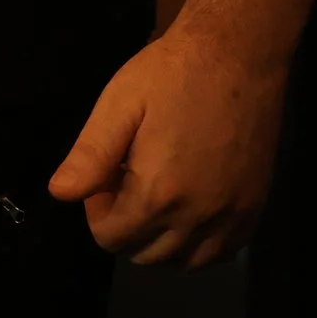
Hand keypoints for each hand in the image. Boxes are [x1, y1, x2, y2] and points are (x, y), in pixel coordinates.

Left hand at [48, 22, 288, 266]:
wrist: (238, 55)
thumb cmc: (170, 74)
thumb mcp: (118, 106)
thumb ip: (89, 156)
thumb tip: (60, 194)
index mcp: (159, 193)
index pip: (111, 238)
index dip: (95, 211)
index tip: (103, 175)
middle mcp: (200, 216)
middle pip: (146, 255)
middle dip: (125, 225)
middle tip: (127, 179)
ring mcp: (234, 215)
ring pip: (186, 261)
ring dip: (161, 239)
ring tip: (155, 192)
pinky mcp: (256, 207)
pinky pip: (224, 251)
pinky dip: (200, 242)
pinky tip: (188, 207)